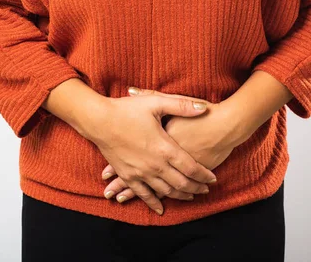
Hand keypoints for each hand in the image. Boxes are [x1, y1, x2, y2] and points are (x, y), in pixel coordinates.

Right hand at [83, 90, 217, 214]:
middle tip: (206, 190)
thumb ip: (181, 105)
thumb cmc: (126, 109)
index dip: (204, 175)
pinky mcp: (127, 175)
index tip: (213, 178)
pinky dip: (154, 203)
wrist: (98, 120)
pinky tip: (160, 208)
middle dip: (196, 188)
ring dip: (180, 195)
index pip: (191, 168)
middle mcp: (154, 164)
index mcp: (164, 147)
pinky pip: (143, 194)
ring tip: (190, 196)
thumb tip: (204, 108)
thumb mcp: (155, 103)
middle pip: (181, 183)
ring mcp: (140, 172)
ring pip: (165, 191)